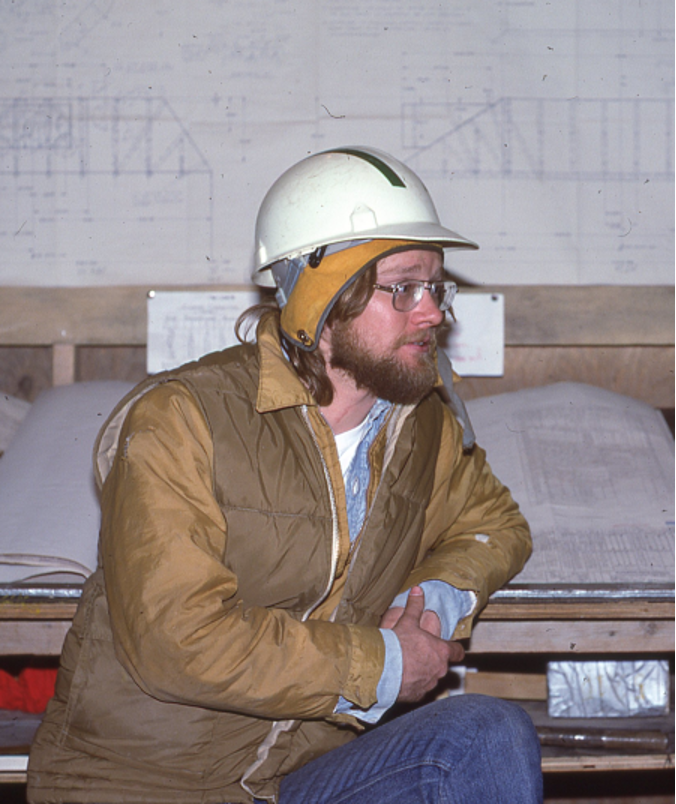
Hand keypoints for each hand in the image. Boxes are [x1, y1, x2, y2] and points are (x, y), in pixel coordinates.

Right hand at [382, 586, 463, 702]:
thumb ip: (415, 606)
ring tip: (408, 665)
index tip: (451, 646)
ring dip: (423, 672)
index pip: (457, 651)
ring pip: (431, 677)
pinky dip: (413, 684)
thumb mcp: (407, 622)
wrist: (383, 670)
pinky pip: (418, 689)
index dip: (454, 648)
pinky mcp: (417, 695)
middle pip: (442, 664)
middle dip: (433, 659)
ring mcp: (429, 684)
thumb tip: (418, 590)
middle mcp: (439, 669)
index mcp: (440, 651)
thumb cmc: (399, 645)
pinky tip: (402, 678)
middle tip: (420, 652)